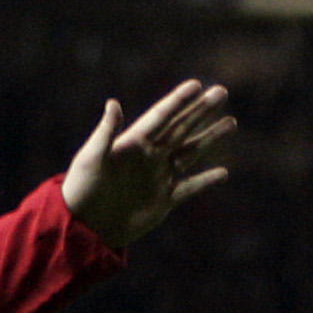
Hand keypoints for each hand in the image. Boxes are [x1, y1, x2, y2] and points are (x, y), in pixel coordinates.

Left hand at [62, 81, 235, 249]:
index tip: (196, 84)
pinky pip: (189, 188)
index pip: (161, 116)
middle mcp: (150, 156)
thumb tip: (112, 102)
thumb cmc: (81, 189)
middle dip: (201, 110)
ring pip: (191, 152)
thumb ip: (105, 132)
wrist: (82, 228)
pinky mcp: (163, 201)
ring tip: (231, 122)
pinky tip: (223, 173)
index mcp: (134, 143)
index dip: (178, 100)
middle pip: (181, 128)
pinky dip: (206, 181)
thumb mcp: (90, 158)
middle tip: (221, 91)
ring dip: (210, 137)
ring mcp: (159, 177)